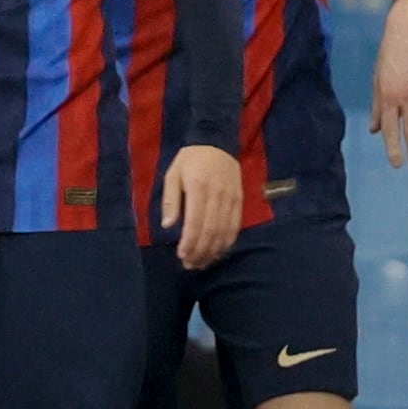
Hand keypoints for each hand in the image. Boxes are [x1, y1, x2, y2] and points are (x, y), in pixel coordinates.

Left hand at [162, 144, 241, 269]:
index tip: (182, 255)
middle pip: (211, 231)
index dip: (190, 242)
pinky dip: (226, 243)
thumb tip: (167, 225)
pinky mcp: (239, 202)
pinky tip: (217, 252)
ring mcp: (231, 199)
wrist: (217, 143)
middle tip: (190, 265)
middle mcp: (217, 195)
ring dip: (213, 251)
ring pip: (224, 232)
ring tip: (201, 263)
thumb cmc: (190, 160)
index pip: (195, 222)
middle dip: (200, 251)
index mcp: (198, 187)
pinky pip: (235, 227)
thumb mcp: (173, 174)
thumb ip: (170, 199)